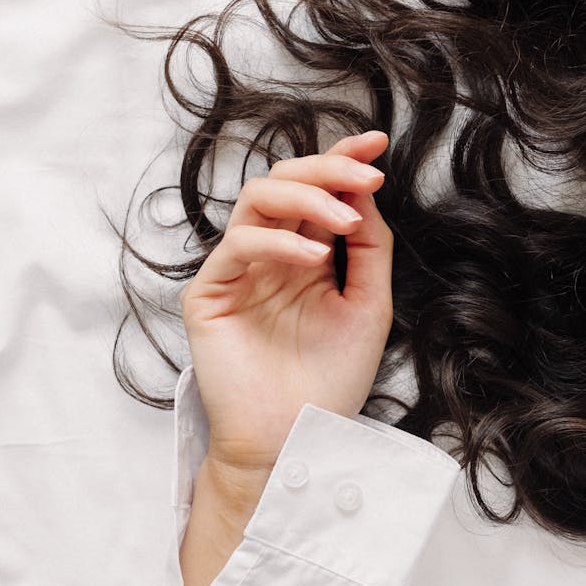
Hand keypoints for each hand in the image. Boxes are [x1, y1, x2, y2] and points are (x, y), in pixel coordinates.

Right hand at [178, 129, 392, 502]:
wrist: (296, 441)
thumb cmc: (329, 380)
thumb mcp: (368, 305)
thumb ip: (368, 248)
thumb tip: (364, 192)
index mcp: (304, 254)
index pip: (318, 192)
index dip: (342, 160)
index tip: (376, 144)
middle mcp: (270, 255)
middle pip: (286, 181)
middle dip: (328, 169)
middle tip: (366, 175)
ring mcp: (238, 271)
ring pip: (257, 199)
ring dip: (305, 196)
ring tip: (345, 218)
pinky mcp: (210, 294)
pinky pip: (239, 247)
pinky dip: (278, 243)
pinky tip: (314, 258)